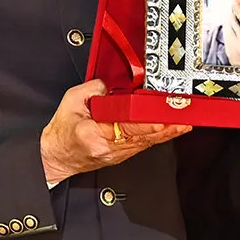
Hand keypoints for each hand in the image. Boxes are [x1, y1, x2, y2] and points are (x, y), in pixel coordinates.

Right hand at [41, 80, 189, 183]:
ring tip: (184, 123)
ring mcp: (116, 154)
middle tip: (183, 118)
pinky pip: (143, 145)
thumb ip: (95, 88)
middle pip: (141, 136)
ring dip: (166, 133)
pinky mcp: (122, 156)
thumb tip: (115, 83)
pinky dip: (159, 137)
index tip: (161, 118)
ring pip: (146, 142)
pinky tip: (172, 131)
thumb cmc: (62, 130)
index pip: (124, 127)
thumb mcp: (71, 100)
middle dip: (164, 127)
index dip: (145, 123)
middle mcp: (108, 147)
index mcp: (93, 133)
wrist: (56, 156)